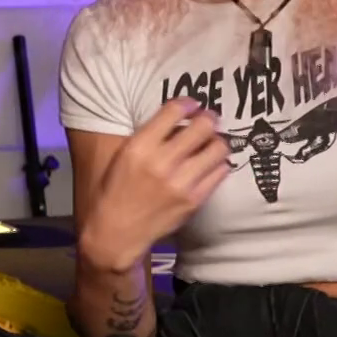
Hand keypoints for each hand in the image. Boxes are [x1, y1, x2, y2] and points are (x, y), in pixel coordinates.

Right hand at [83, 98, 229, 270]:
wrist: (117, 233)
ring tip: (210, 144)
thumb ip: (150, 136)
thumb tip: (180, 120)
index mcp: (139, 147)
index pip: (173, 111)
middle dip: (208, 119)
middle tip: (207, 121)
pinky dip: (218, 164)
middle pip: (203, 126)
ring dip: (216, 141)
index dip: (187, 103)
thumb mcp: (124, 156)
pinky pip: (220, 171)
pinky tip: (209, 165)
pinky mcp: (194, 199)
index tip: (191, 104)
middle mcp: (162, 162)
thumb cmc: (115, 191)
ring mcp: (181, 182)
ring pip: (218, 148)